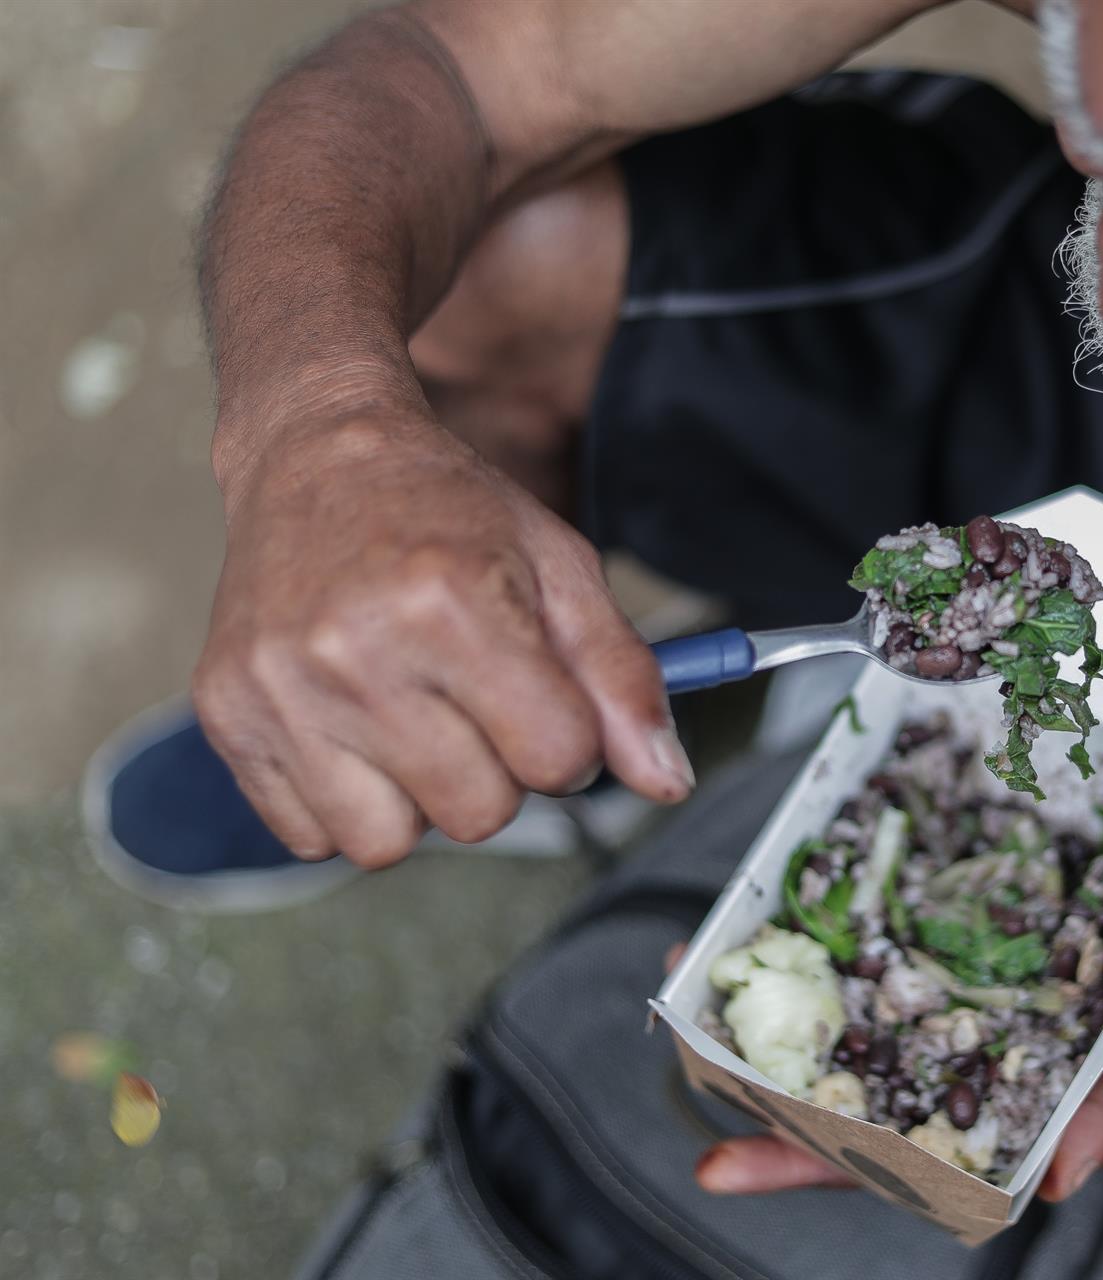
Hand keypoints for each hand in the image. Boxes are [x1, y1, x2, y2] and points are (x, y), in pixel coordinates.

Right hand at [193, 412, 694, 865]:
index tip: (544, 694)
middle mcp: (355, 649)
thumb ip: (623, 678)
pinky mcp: (227, 715)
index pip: (559, 759)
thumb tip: (666, 780)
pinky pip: (313, 838)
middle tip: (473, 697)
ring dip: (420, 797)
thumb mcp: (561, 569)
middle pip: (482, 814)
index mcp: (452, 601)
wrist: (316, 457)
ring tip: (412, 716)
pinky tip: (354, 726)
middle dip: (499, 770)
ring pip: (389, 843)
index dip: (570, 739)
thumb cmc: (448, 513)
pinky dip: (346, 801)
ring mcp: (280, 688)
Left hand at [693, 913, 1102, 1199]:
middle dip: (750, 1070)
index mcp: (969, 1120)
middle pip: (829, 1083)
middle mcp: (936, 1062)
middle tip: (681, 1041)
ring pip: (839, 1007)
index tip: (718, 1164)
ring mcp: (935, 1000)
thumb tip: (1057, 1180)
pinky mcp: (948, 936)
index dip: (794, 1160)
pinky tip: (785, 891)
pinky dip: (832, 917)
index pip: (868, 1157)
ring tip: (703, 960)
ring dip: (773, 986)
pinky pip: (880, 932)